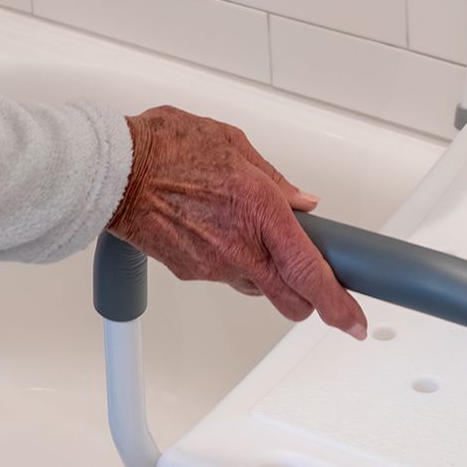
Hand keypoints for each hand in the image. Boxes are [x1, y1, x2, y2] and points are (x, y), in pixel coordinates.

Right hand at [109, 105, 366, 336]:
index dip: (338, 306)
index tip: (353, 322)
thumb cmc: (167, 147)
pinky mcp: (190, 273)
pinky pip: (223, 273)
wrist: (113, 171)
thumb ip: (274, 180)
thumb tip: (301, 202)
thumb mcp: (234, 145)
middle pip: (290, 299)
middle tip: (310, 279)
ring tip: (244, 229)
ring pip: (255, 284)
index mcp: (261, 211)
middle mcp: (240, 248)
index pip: (310, 274)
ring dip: (263, 270)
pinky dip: (228, 258)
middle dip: (307, 297)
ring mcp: (213, 266)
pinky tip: (214, 228)